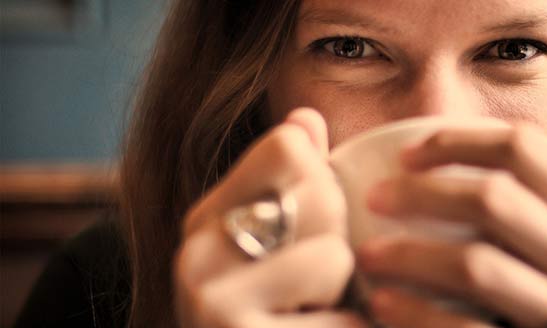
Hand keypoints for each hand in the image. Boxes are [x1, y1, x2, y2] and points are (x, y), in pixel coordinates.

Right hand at [174, 108, 366, 327]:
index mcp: (206, 217)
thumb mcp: (275, 246)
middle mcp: (195, 253)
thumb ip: (290, 182)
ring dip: (347, 292)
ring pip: (334, 256)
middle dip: (340, 238)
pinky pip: (345, 319)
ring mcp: (214, 305)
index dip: (325, 182)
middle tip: (315, 283)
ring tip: (314, 315)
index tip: (313, 224)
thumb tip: (308, 117)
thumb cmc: (278, 315)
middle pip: (319, 195)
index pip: (289, 146)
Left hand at [360, 125, 546, 327]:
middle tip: (374, 198)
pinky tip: (383, 302)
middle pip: (495, 201)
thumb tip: (494, 134)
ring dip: (410, 255)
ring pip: (477, 267)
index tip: (406, 154)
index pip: (523, 148)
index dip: (458, 142)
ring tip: (367, 254)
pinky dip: (418, 314)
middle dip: (422, 194)